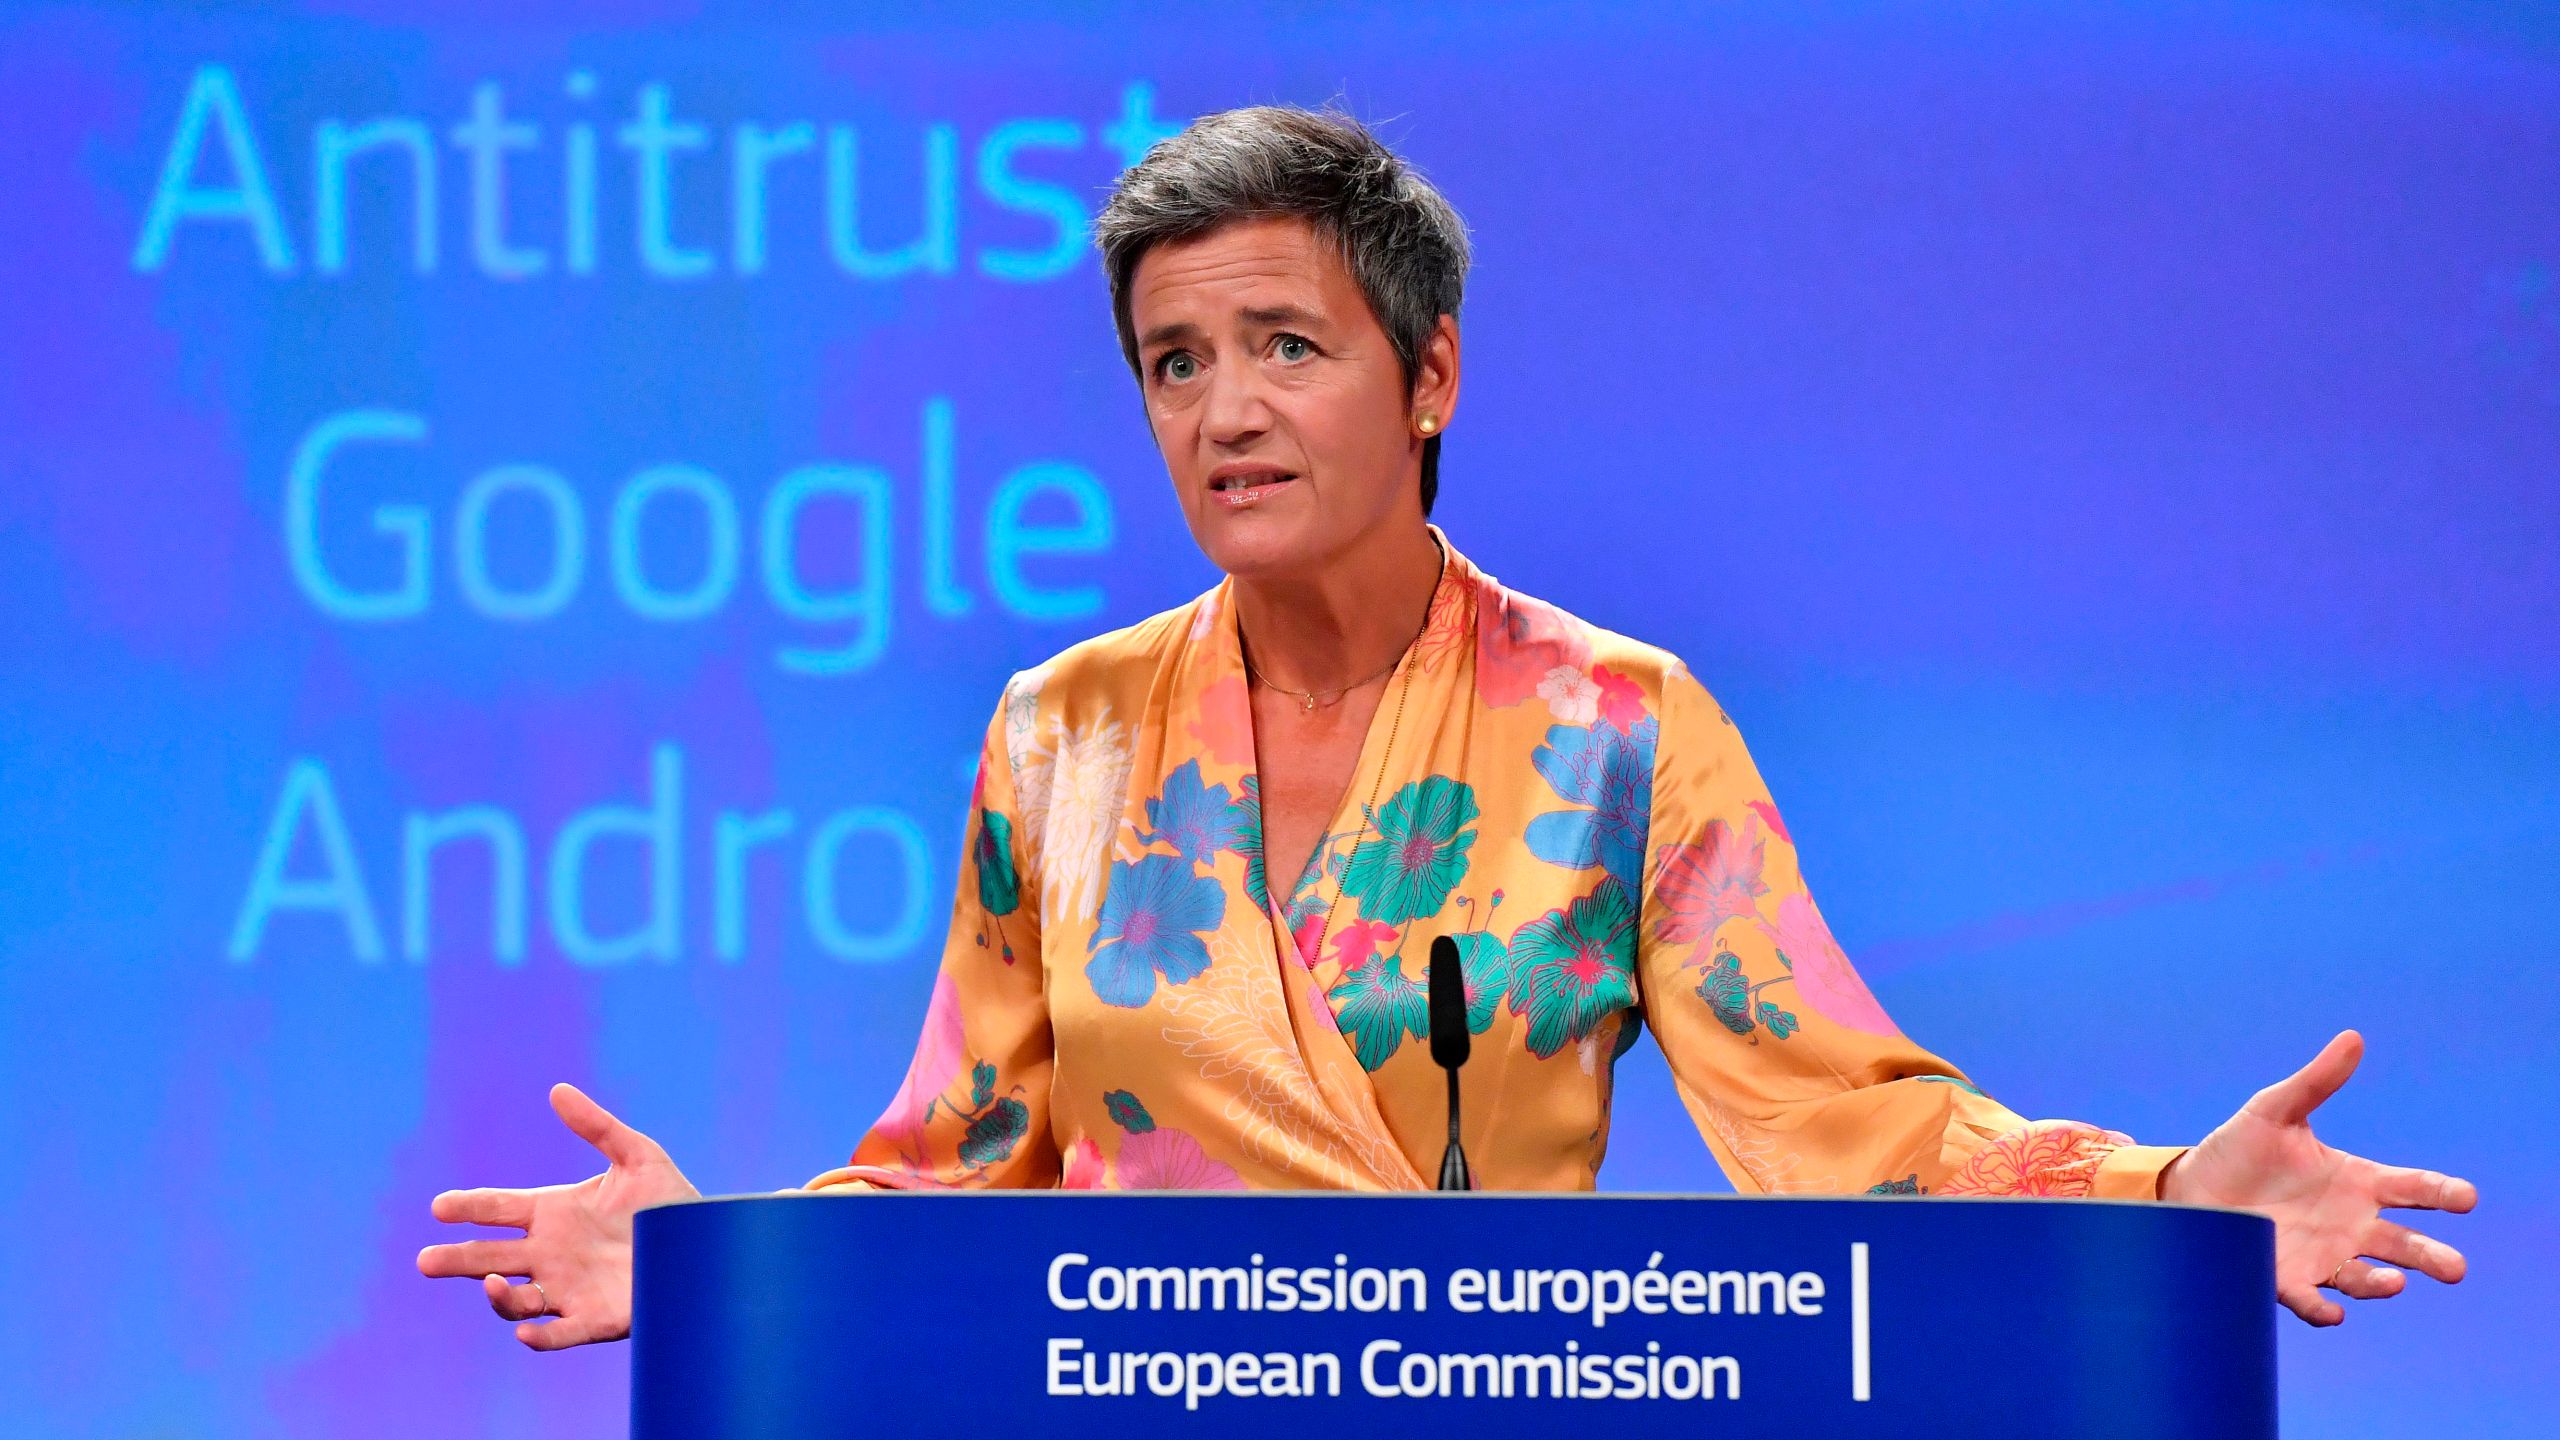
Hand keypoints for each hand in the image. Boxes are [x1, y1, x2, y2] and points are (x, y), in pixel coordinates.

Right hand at [416, 1083, 698, 1348]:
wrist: (708, 1245)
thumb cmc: (670, 1201)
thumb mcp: (637, 1157)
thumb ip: (597, 1127)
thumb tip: (558, 1090)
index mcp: (553, 1213)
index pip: (497, 1209)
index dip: (468, 1207)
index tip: (439, 1207)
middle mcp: (552, 1253)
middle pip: (490, 1258)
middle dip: (457, 1261)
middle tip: (425, 1260)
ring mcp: (569, 1288)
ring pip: (516, 1300)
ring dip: (498, 1296)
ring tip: (490, 1282)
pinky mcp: (595, 1319)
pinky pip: (558, 1334)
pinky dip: (540, 1337)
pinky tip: (526, 1333)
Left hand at [2159, 1030, 2475, 1325]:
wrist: (2189, 1188)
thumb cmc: (2239, 1149)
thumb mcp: (2274, 1110)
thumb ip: (2316, 1080)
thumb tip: (2352, 1039)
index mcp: (2356, 1182)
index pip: (2412, 1188)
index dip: (2440, 1192)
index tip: (2465, 1196)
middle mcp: (2348, 1225)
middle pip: (2403, 1245)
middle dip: (2430, 1256)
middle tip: (2454, 1267)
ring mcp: (2321, 1255)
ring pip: (2365, 1277)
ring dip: (2382, 1283)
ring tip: (2396, 1283)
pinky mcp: (2284, 1277)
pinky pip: (2310, 1299)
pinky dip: (2322, 1309)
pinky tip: (2333, 1314)